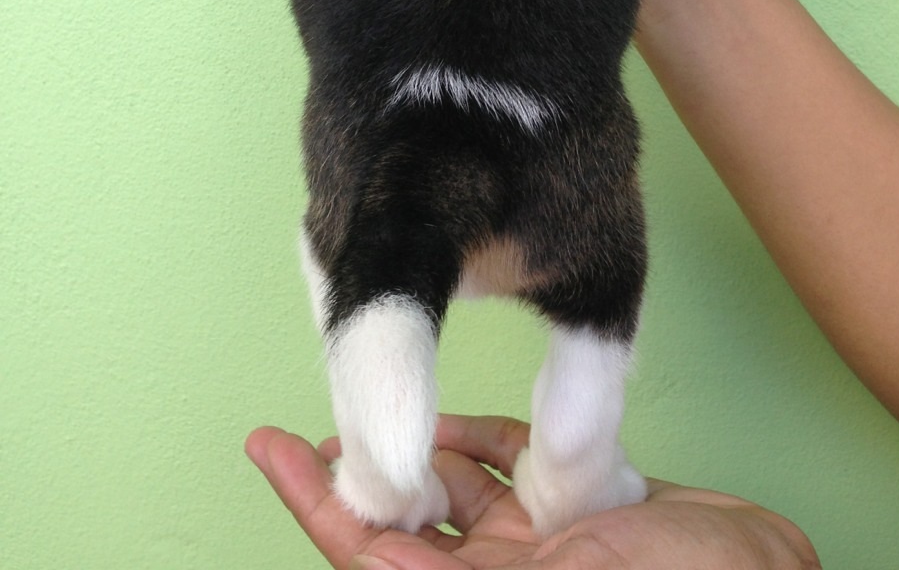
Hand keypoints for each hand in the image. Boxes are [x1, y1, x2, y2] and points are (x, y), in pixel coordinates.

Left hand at [246, 414, 818, 568]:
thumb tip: (374, 564)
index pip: (374, 556)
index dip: (317, 504)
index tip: (269, 446)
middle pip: (400, 522)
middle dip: (354, 473)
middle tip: (303, 421)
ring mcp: (534, 544)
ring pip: (450, 488)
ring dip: (412, 448)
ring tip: (379, 402)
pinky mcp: (572, 507)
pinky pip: (507, 465)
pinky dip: (478, 437)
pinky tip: (457, 415)